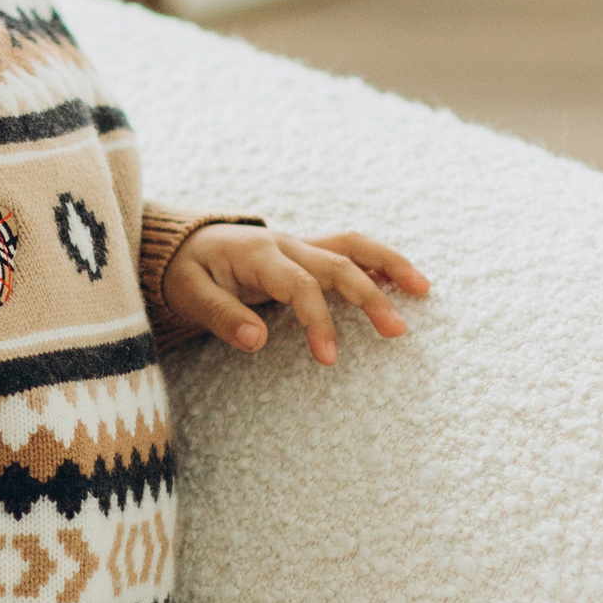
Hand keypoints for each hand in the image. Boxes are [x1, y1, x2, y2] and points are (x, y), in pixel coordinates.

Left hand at [161, 225, 427, 366]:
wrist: (179, 244)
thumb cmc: (184, 271)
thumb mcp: (188, 294)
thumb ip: (222, 317)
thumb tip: (258, 342)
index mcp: (258, 254)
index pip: (300, 285)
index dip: (319, 320)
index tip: (330, 358)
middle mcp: (285, 244)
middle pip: (337, 264)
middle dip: (370, 296)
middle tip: (398, 331)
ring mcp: (298, 245)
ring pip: (351, 247)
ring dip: (388, 265)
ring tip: (424, 288)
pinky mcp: (304, 252)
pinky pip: (347, 250)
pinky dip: (378, 261)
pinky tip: (403, 279)